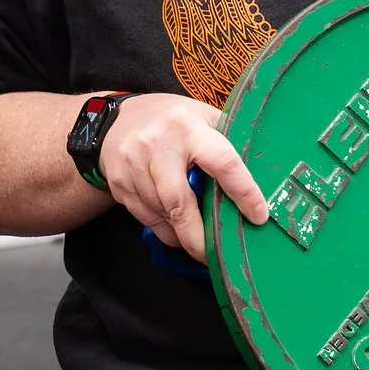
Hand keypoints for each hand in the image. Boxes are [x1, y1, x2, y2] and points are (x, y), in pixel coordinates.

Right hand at [97, 93, 266, 261]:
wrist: (110, 120)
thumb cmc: (167, 120)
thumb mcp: (200, 116)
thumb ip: (224, 140)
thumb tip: (258, 174)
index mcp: (188, 127)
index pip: (222, 162)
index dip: (243, 192)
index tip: (258, 215)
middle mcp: (158, 146)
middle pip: (179, 202)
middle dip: (198, 235)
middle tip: (214, 253)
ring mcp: (134, 166)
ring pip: (162, 214)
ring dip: (182, 233)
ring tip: (196, 239)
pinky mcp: (119, 184)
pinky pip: (146, 218)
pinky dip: (165, 229)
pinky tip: (175, 228)